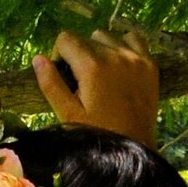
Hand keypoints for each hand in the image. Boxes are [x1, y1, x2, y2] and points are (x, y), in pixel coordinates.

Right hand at [33, 29, 158, 145]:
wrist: (133, 150)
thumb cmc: (96, 135)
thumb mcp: (68, 114)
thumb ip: (51, 85)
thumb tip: (38, 58)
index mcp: (92, 67)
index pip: (66, 39)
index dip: (59, 56)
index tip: (65, 77)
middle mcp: (114, 54)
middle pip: (86, 38)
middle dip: (79, 56)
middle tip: (83, 84)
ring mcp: (135, 57)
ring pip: (108, 36)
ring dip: (100, 50)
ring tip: (101, 75)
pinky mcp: (149, 63)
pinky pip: (132, 38)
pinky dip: (123, 46)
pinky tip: (119, 65)